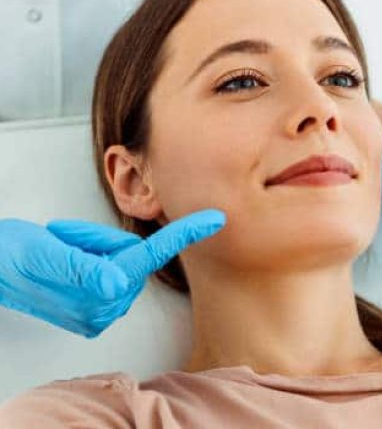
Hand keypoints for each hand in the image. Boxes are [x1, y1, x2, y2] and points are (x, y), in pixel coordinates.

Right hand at [0, 209, 224, 337]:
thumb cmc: (16, 256)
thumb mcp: (47, 253)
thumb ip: (84, 268)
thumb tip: (117, 285)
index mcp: (98, 294)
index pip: (151, 255)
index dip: (185, 233)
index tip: (215, 218)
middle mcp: (106, 307)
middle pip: (134, 255)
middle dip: (106, 242)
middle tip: (68, 240)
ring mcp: (102, 309)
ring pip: (123, 258)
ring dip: (98, 249)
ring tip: (65, 251)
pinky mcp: (97, 306)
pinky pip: (112, 266)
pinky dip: (94, 256)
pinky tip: (70, 262)